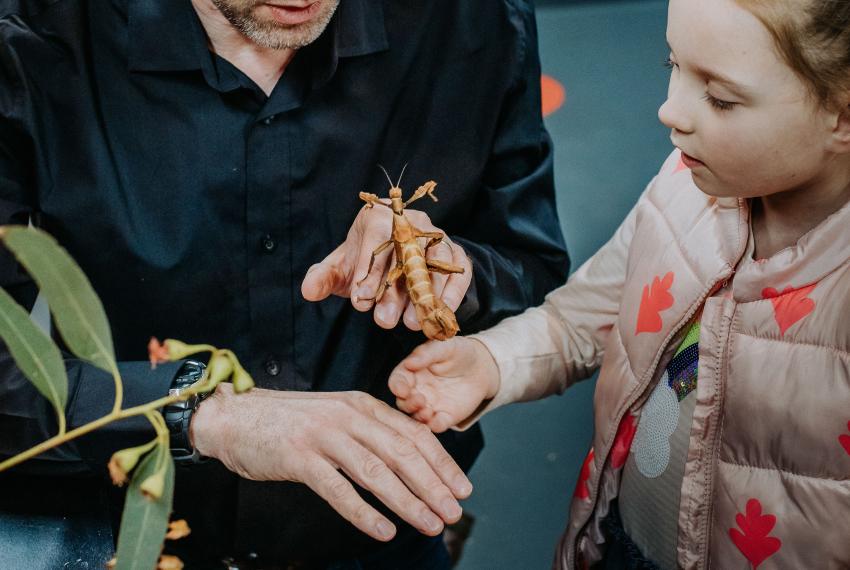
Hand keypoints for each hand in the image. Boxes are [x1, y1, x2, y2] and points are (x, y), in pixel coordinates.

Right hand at [190, 384, 471, 541]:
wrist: (235, 418)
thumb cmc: (291, 423)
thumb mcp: (337, 417)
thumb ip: (371, 433)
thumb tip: (412, 463)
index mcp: (362, 405)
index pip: (414, 434)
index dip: (442, 463)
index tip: (462, 488)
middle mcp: (348, 417)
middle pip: (402, 453)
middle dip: (433, 486)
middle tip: (453, 513)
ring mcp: (324, 436)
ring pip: (376, 472)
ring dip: (408, 502)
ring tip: (429, 524)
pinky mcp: (300, 458)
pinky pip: (339, 490)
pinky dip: (364, 513)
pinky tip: (384, 530)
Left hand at [300, 203, 471, 330]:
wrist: (397, 258)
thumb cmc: (366, 262)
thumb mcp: (342, 269)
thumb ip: (324, 277)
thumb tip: (308, 290)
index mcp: (380, 217)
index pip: (377, 241)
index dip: (369, 271)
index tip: (360, 301)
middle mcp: (412, 222)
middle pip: (405, 255)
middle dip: (394, 291)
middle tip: (383, 321)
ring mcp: (437, 236)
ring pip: (434, 262)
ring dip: (425, 294)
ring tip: (412, 324)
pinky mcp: (455, 252)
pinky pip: (458, 269)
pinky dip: (453, 292)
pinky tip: (442, 314)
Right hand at [388, 337, 499, 432]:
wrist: (481, 367)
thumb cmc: (459, 353)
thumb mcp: (444, 346)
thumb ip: (426, 354)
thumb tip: (409, 362)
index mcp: (411, 372)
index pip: (397, 380)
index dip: (397, 385)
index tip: (401, 389)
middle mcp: (416, 391)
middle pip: (403, 402)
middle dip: (407, 404)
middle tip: (419, 400)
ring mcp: (429, 406)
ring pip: (416, 416)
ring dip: (418, 417)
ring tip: (427, 411)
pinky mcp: (444, 417)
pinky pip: (436, 425)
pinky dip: (434, 426)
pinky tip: (438, 421)